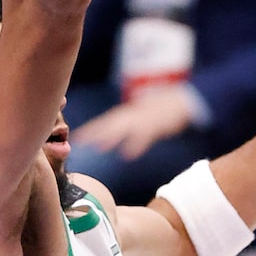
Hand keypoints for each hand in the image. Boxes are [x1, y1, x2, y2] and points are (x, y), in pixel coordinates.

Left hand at [72, 85, 195, 161]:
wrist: (181, 100)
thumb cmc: (158, 113)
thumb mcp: (138, 119)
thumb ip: (124, 129)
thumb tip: (108, 141)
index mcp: (125, 117)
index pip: (102, 124)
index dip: (88, 131)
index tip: (74, 139)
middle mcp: (130, 117)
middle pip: (108, 124)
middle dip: (93, 132)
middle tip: (78, 141)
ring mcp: (143, 120)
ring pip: (124, 128)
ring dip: (111, 137)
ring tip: (100, 146)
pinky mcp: (156, 125)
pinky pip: (145, 136)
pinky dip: (136, 144)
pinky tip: (128, 155)